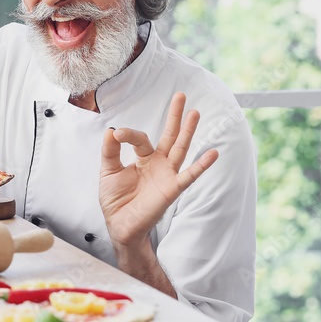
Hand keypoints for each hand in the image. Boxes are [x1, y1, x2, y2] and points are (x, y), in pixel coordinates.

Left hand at [99, 93, 218, 249]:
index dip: (128, 134)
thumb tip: (112, 130)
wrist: (120, 225)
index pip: (140, 138)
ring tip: (195, 112)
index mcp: (143, 158)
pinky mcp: (172, 188)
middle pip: (169, 135)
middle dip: (175, 116)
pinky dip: (201, 165)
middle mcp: (158, 163)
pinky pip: (189, 175)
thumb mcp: (108, 171)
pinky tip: (212, 153)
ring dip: (187, 131)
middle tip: (180, 95)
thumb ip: (109, 151)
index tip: (118, 135)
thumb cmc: (116, 200)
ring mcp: (167, 174)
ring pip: (180, 148)